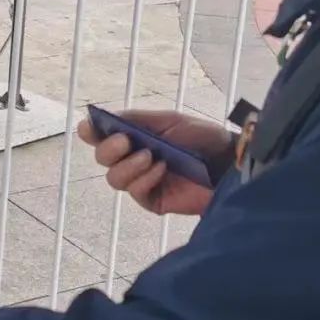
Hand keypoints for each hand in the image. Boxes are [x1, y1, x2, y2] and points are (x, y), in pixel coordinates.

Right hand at [77, 110, 231, 216]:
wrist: (228, 162)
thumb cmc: (202, 138)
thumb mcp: (168, 120)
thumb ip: (136, 119)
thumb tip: (106, 118)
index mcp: (132, 137)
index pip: (100, 136)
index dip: (90, 132)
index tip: (90, 129)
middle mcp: (132, 159)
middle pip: (102, 158)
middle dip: (108, 149)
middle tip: (125, 141)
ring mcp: (141, 181)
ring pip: (113, 178)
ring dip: (128, 165)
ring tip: (152, 156)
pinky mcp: (152, 201)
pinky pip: (135, 192)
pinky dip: (145, 179)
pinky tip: (162, 170)